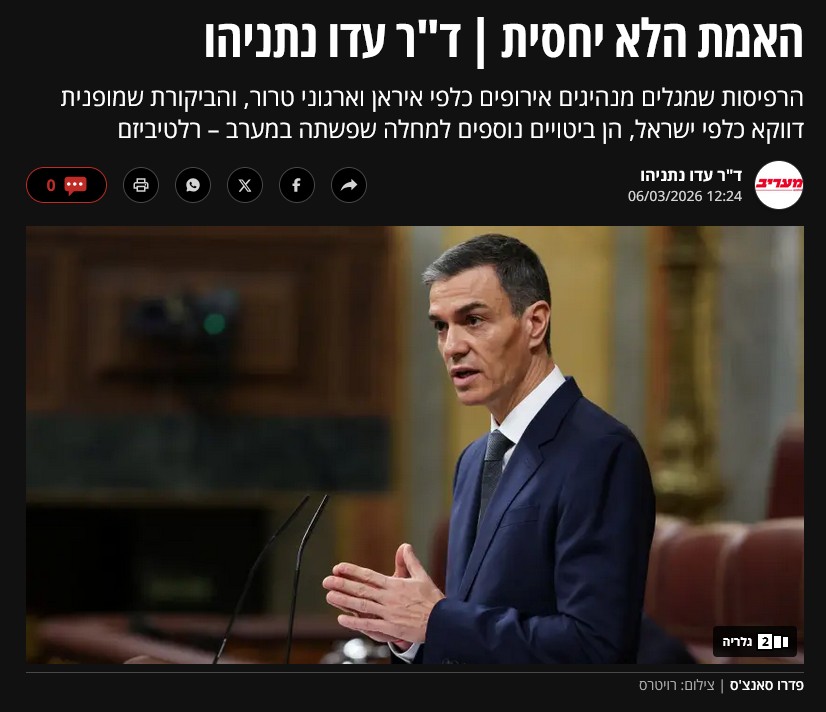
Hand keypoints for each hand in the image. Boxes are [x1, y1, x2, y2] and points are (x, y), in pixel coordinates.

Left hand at [323, 543, 444, 645]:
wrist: (442, 622)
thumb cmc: (432, 600)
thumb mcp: (422, 576)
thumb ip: (410, 561)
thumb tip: (405, 546)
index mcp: (395, 585)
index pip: (369, 576)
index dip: (352, 571)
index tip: (339, 567)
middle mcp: (389, 598)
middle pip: (362, 590)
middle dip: (343, 584)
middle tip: (327, 580)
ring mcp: (388, 614)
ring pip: (362, 606)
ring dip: (344, 600)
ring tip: (330, 595)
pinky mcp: (390, 628)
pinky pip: (369, 625)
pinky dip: (355, 622)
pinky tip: (342, 618)